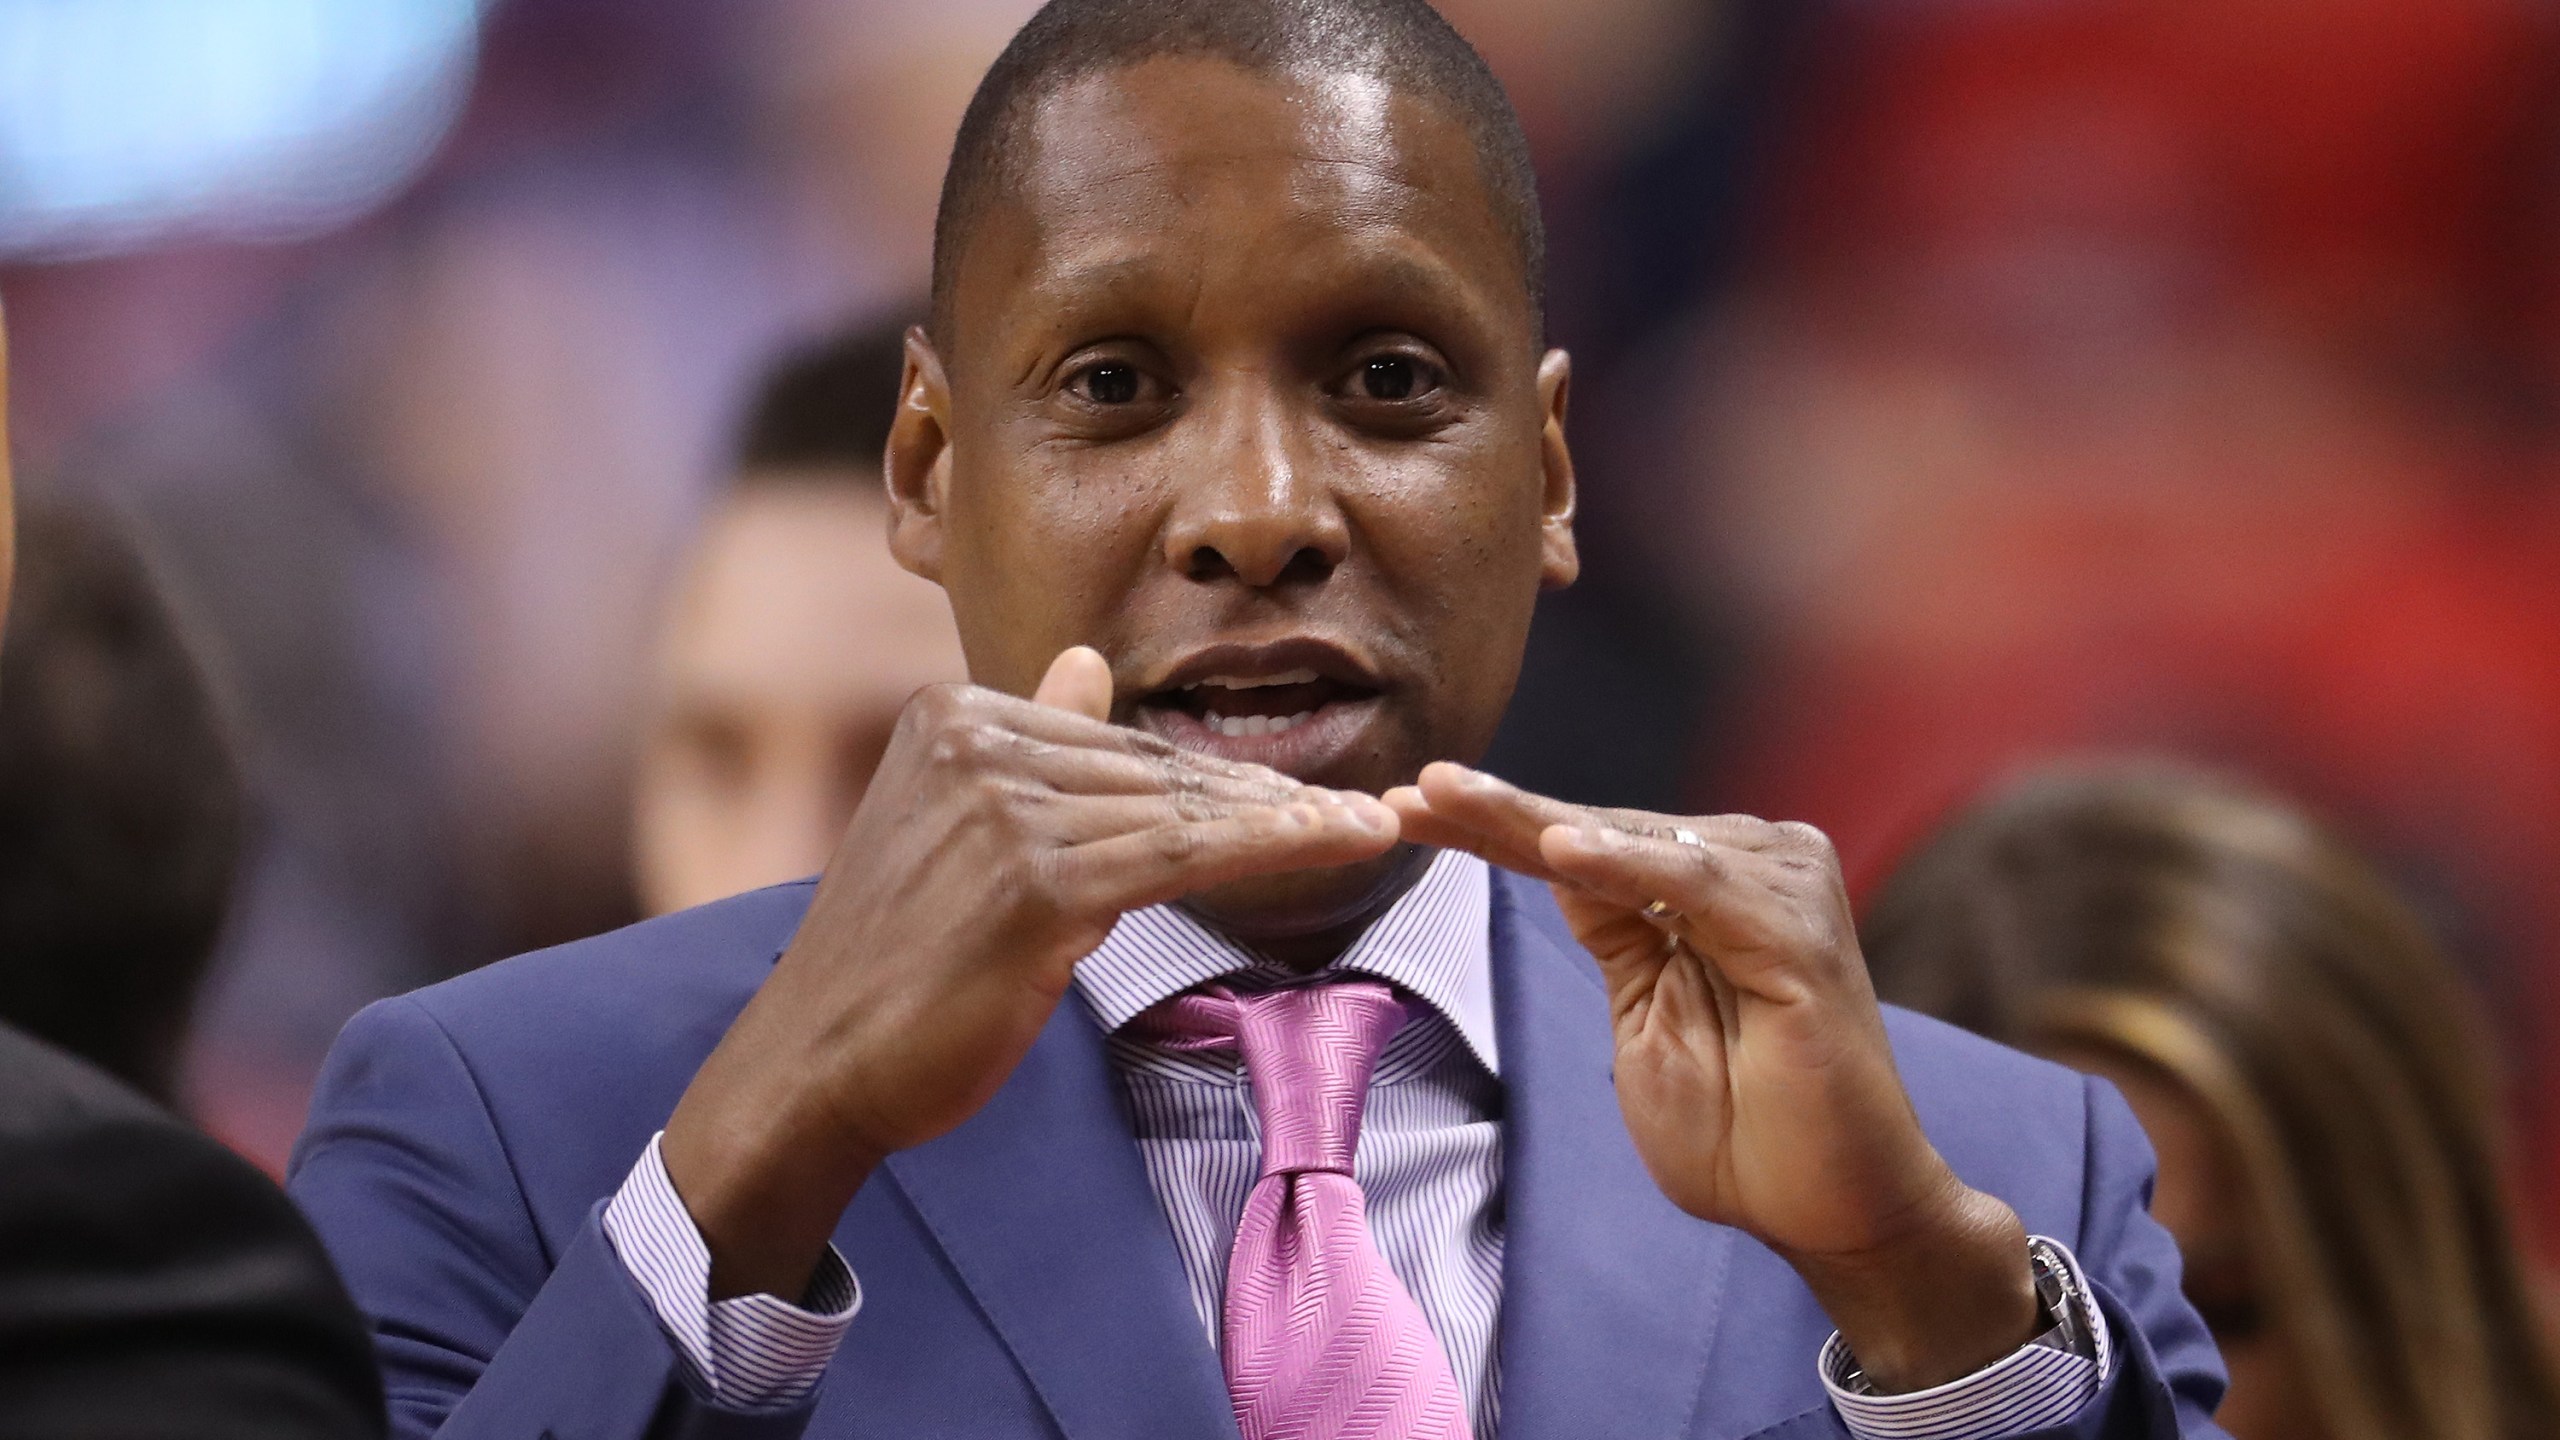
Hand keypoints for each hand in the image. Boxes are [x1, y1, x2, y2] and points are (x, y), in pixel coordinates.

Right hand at [664, 648, 1398, 1300]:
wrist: (816, 1061)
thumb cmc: (894, 963)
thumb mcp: (956, 829)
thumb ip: (1029, 742)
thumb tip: (1085, 662)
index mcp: (951, 714)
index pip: (1115, 740)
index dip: (1215, 775)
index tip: (1298, 797)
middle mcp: (972, 740)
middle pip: (1154, 768)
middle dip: (1265, 796)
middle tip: (1358, 813)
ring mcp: (1001, 807)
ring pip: (1182, 807)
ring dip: (1290, 821)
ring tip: (1369, 829)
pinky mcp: (1034, 880)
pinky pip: (1183, 854)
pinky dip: (1272, 849)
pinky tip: (1335, 845)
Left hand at [1384, 763, 2038, 1391]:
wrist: (1837, 1211)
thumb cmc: (1745, 1132)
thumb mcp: (1646, 1018)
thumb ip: (1614, 936)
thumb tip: (1556, 852)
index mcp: (1704, 890)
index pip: (1578, 846)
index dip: (1490, 826)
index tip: (1398, 809)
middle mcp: (1750, 869)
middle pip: (1598, 829)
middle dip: (1495, 811)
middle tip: (1407, 789)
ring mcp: (1783, 894)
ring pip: (1635, 841)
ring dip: (1537, 821)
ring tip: (1448, 799)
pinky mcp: (1803, 938)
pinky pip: (1697, 887)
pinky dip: (1625, 864)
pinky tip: (1559, 849)